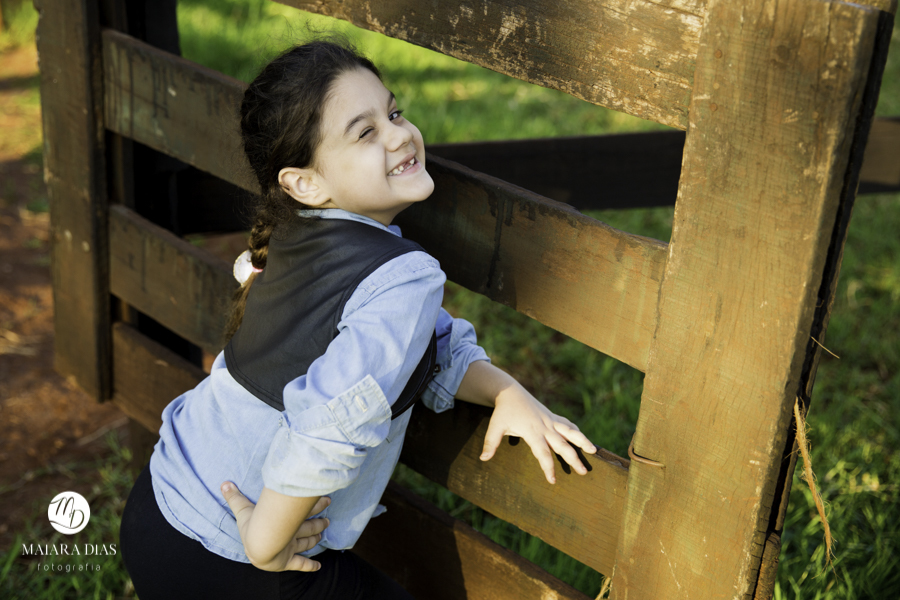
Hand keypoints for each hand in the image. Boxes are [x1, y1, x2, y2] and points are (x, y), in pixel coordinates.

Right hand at [221, 481, 329, 571]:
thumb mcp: (242, 509)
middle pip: (308, 526)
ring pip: (307, 542)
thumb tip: (224, 483)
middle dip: (319, 522)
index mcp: (285, 520)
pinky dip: (310, 566)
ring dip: (316, 538)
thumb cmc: (253, 526)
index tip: (327, 500)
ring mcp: (290, 548)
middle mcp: (291, 533)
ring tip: (323, 534)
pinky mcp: (288, 561)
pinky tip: (318, 567)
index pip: (304, 510)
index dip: (316, 505)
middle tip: (328, 519)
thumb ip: (234, 497)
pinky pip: (301, 564)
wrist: (260, 544)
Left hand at [480, 382, 596, 484]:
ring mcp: (550, 421)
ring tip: (594, 452)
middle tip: (583, 472)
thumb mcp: (495, 426)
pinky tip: (584, 440)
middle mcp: (545, 427)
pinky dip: (576, 431)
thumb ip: (490, 443)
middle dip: (573, 459)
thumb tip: (483, 459)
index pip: (542, 453)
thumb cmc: (503, 411)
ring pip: (570, 432)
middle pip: (562, 445)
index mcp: (532, 431)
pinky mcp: (552, 417)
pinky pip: (567, 424)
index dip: (548, 467)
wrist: (510, 392)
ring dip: (582, 441)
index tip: (553, 480)